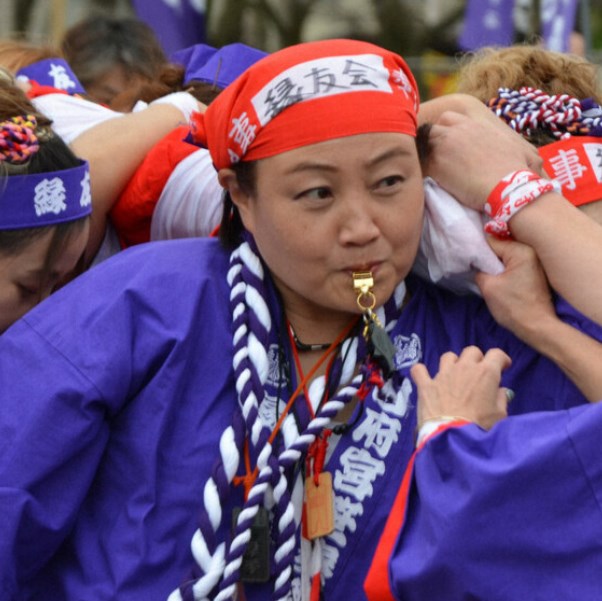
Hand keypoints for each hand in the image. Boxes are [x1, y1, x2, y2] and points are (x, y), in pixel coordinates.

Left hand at [412, 346, 511, 429]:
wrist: (453, 437)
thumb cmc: (480, 426)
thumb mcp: (499, 415)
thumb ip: (501, 399)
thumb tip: (500, 391)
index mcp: (486, 373)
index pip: (496, 354)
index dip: (501, 359)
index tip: (502, 367)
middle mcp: (464, 368)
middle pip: (471, 352)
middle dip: (477, 359)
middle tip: (478, 373)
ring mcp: (443, 374)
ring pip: (448, 357)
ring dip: (453, 363)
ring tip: (454, 375)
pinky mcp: (426, 384)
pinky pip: (419, 370)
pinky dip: (421, 372)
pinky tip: (424, 377)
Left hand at [424, 111, 542, 210]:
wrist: (508, 187)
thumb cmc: (518, 173)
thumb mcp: (518, 151)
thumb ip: (509, 149)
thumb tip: (525, 163)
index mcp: (477, 126)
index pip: (451, 119)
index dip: (446, 131)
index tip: (446, 146)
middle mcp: (460, 130)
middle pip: (434, 127)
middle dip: (431, 139)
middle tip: (433, 157)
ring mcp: (446, 144)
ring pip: (424, 142)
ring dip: (424, 154)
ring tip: (426, 169)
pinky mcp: (437, 163)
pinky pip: (420, 161)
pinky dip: (420, 168)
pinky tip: (421, 179)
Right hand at [475, 237, 555, 341]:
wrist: (537, 327)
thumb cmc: (513, 307)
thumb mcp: (488, 287)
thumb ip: (479, 269)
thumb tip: (474, 263)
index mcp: (521, 251)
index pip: (492, 242)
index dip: (478, 251)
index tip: (468, 261)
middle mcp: (531, 252)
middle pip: (500, 248)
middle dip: (488, 259)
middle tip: (476, 271)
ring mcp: (535, 262)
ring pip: (506, 258)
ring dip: (496, 266)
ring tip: (488, 277)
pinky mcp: (535, 273)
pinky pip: (514, 265)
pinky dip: (505, 271)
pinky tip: (499, 281)